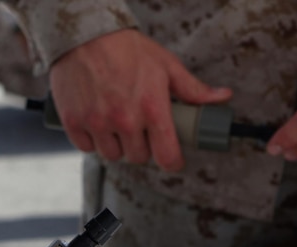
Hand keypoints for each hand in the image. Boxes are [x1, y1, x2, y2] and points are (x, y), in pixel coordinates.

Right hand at [48, 29, 231, 171]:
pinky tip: (97, 123)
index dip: (172, 161)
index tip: (171, 158)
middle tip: (140, 129)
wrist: (84, 34)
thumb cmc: (127, 48)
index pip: (167, 157)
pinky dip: (92, 140)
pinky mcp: (74, 122)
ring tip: (117, 125)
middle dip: (142, 147)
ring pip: (112, 156)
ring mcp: (97, 123)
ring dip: (117, 146)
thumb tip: (223, 97)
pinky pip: (87, 148)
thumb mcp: (165, 65)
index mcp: (152, 109)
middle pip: (138, 158)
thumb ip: (192, 89)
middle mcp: (125, 120)